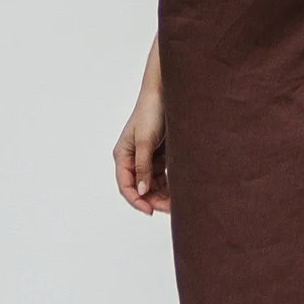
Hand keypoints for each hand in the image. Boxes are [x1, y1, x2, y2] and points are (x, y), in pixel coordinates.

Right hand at [115, 73, 171, 214]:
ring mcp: (147, 157)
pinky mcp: (160, 155)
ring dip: (163, 194)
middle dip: (153, 199)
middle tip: (170, 208)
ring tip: (178, 202)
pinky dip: (170, 184)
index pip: (126, 185)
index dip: (136, 201)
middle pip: (141, 188)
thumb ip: (143, 167)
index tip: (150, 210)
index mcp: (123, 155)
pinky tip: (181, 190)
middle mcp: (133, 159)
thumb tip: (142, 192)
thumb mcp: (145, 141)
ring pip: (153, 184)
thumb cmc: (150, 112)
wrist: (167, 92)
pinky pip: (164, 176)